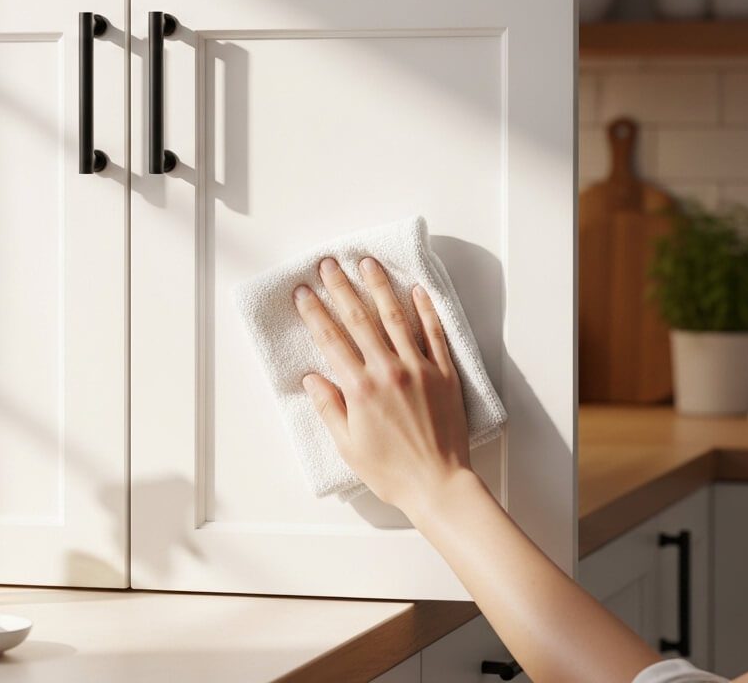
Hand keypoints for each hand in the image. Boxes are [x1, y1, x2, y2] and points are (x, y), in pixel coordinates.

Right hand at [294, 256, 478, 517]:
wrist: (438, 485)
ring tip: (367, 263)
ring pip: (396, 318)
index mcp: (360, 389)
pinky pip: (435, 334)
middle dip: (341, 289)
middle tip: (329, 264)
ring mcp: (419, 369)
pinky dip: (426, 310)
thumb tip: (312, 379)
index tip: (303, 292)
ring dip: (379, 287)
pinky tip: (417, 289)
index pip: (332, 340)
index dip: (314, 313)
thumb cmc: (390, 471)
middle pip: (360, 320)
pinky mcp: (444, 374)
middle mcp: (388, 371)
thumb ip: (329, 407)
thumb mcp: (347, 445)